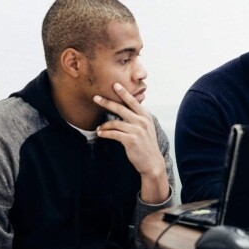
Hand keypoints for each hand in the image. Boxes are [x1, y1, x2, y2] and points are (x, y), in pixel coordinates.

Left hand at [93, 83, 169, 202]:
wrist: (152, 162)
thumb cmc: (147, 145)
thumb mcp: (147, 128)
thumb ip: (138, 118)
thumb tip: (127, 109)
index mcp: (146, 116)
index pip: (133, 101)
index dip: (123, 92)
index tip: (115, 85)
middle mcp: (142, 121)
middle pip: (121, 108)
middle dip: (107, 102)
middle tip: (96, 98)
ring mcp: (137, 130)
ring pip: (115, 122)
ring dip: (104, 125)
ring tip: (99, 128)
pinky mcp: (131, 140)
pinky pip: (113, 133)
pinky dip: (105, 133)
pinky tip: (101, 133)